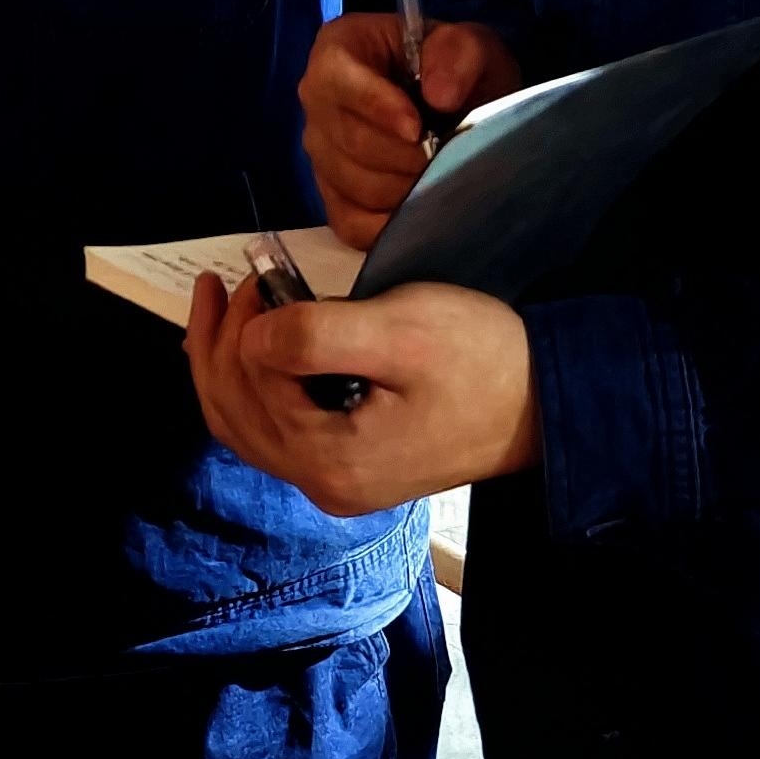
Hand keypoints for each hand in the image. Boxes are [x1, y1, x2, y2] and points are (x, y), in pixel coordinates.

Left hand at [181, 274, 538, 515]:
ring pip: (247, 429)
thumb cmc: (480, 358)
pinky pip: (275, 433)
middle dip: (216, 345)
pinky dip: (250, 389)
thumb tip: (253, 336)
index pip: (250, 388)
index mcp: (332, 459)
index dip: (242, 327)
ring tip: (218, 309)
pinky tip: (251, 351)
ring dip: (223, 367)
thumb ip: (318, 337)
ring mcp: (336, 482)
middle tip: (225, 284)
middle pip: (234, 416)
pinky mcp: (349, 468)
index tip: (260, 274)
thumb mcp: (401, 331)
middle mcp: (325, 484)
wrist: (543, 404)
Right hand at [299, 13, 521, 245]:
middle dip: (404, 156)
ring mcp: (320, 153)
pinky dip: (389, 224)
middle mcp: (316, 101)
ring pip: (353, 185)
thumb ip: (458, 55)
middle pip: (348, 140)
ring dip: (404, 189)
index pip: (337, 78)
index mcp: (338, 48)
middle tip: (447, 157)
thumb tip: (439, 96)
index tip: (418, 128)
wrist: (462, 107)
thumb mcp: (470, 46)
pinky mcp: (333, 198)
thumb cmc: (456, 70)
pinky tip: (420, 208)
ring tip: (440, 176)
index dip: (375, 106)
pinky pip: (351, 223)